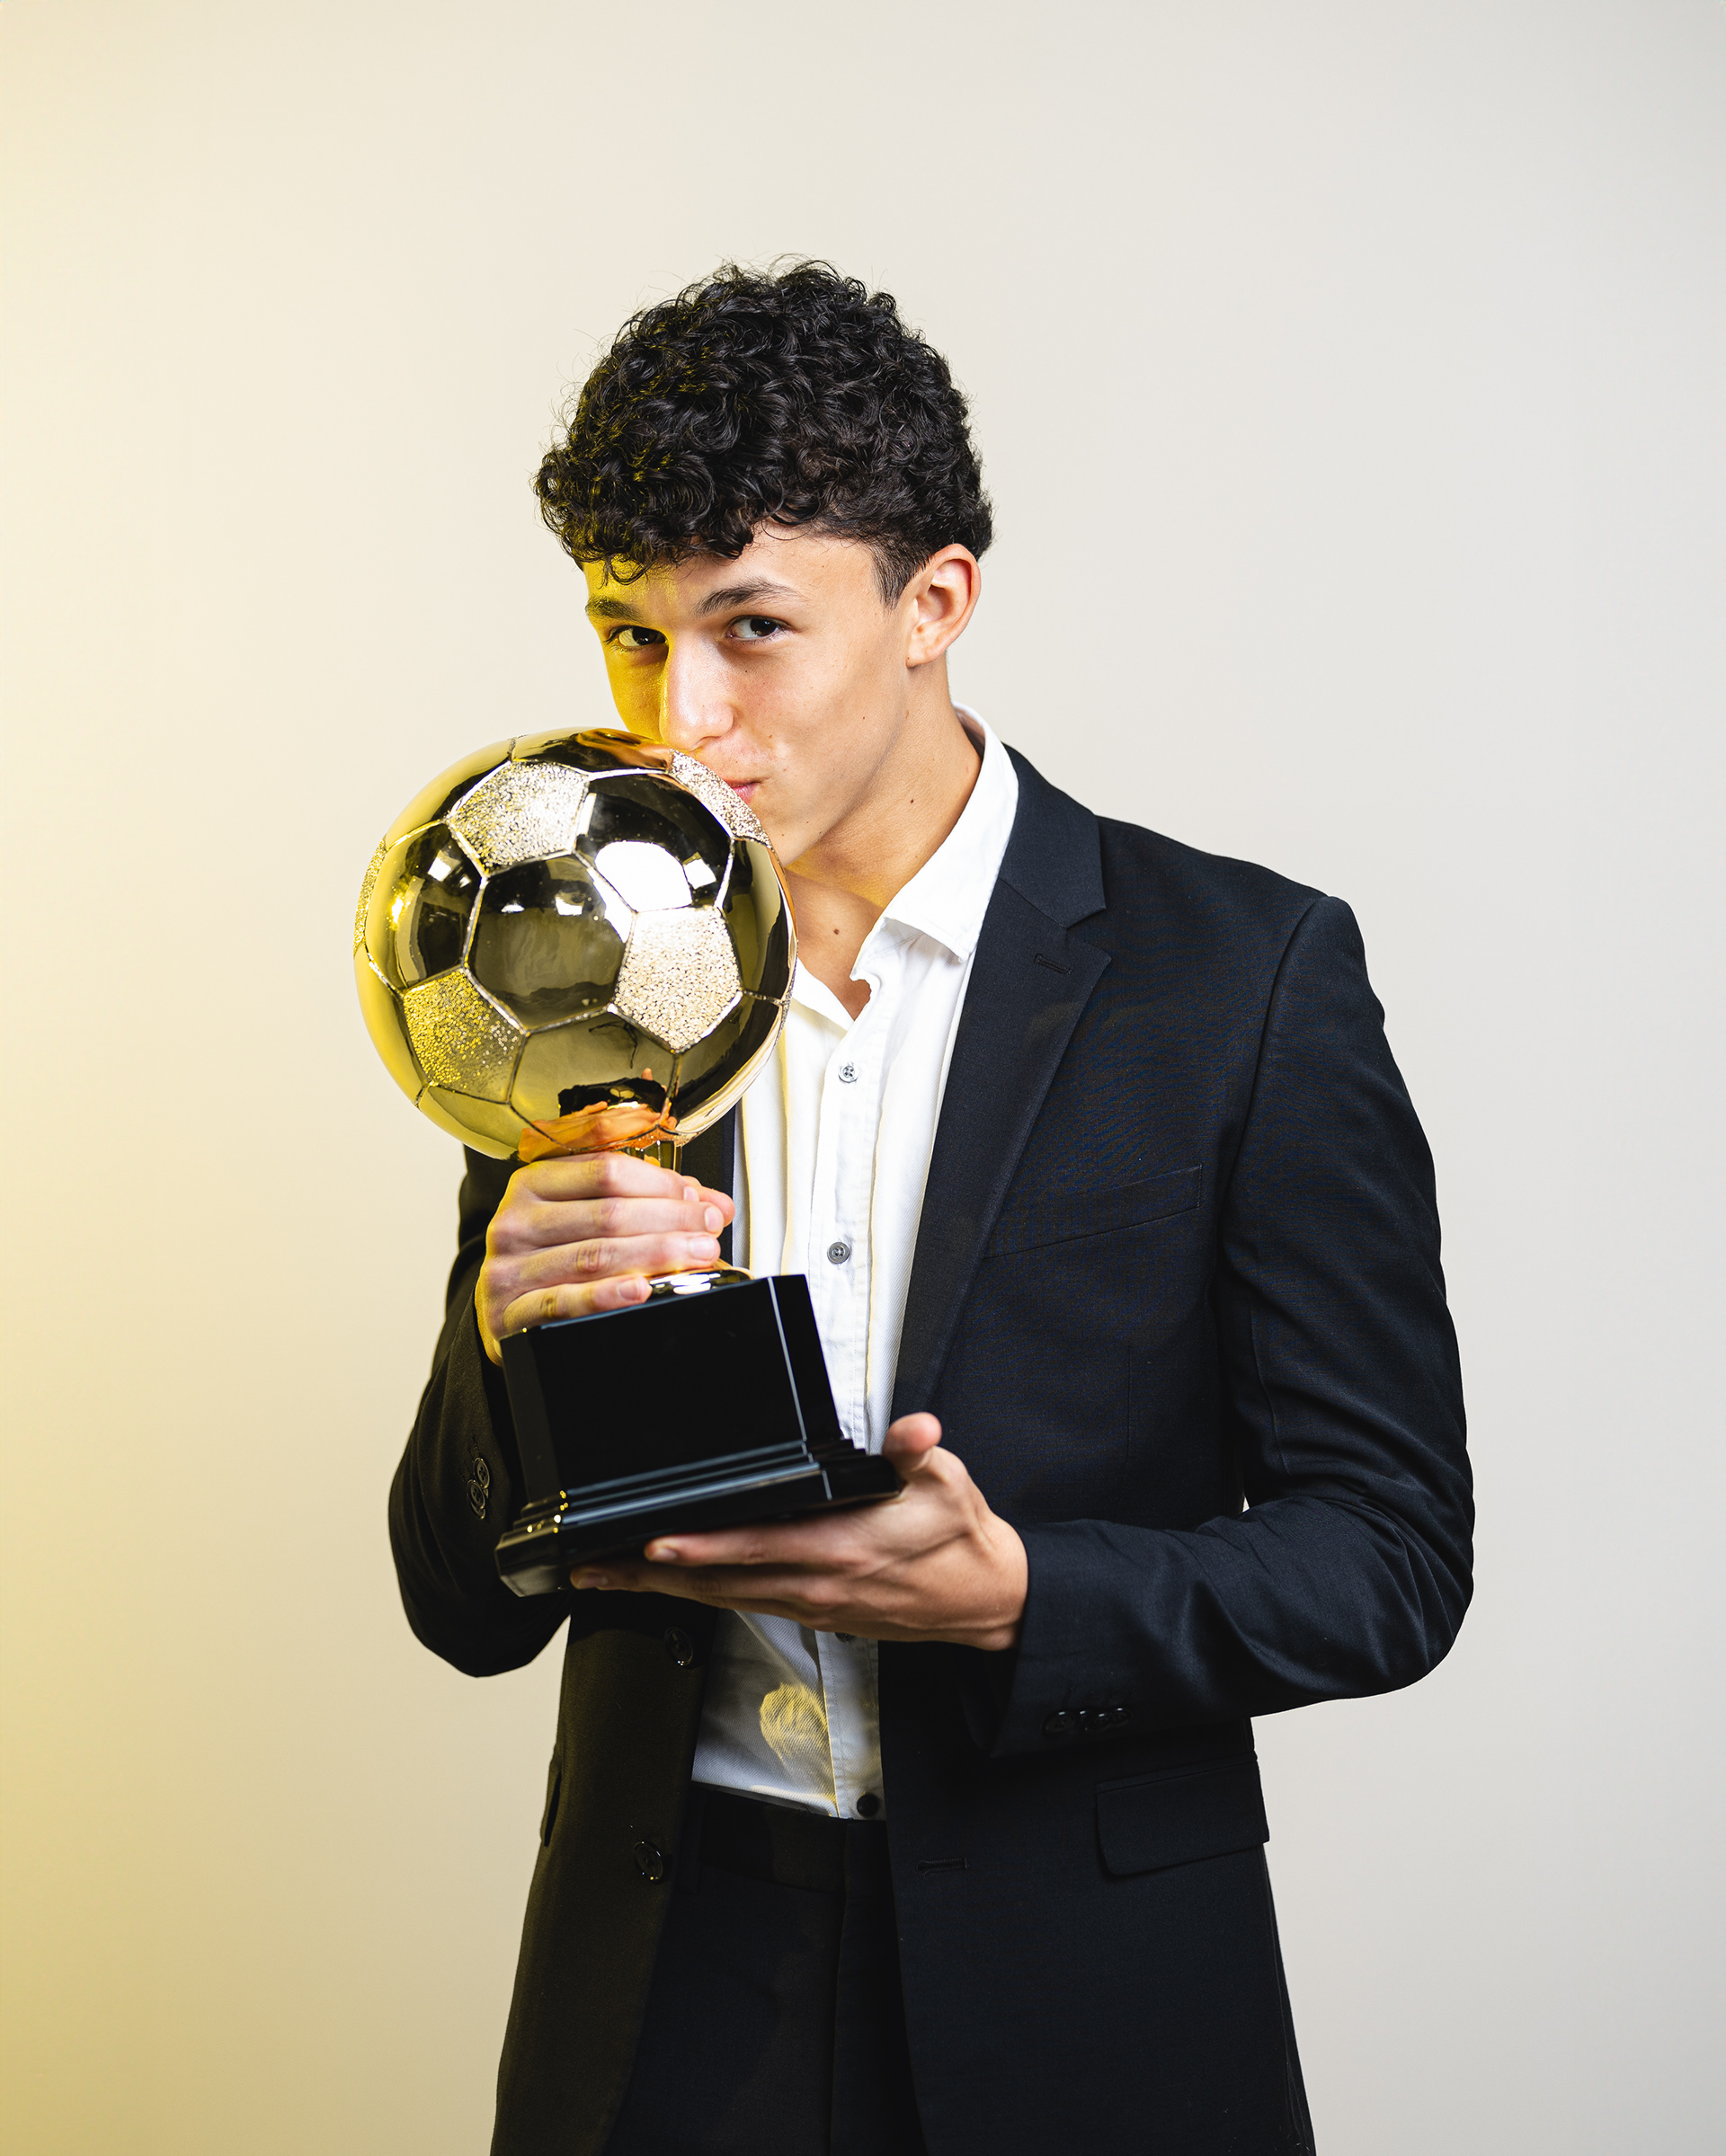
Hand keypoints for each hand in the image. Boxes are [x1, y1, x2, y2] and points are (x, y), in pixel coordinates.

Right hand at [475, 1105, 734, 1365]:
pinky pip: (564, 1300)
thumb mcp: (591, 1218)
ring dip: (655, 1255)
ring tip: (695, 1258)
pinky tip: (641, 1289)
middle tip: (707, 1232)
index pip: (605, 1170)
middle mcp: (517, 1219)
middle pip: (607, 1212)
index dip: (660, 1184)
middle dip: (670, 1221)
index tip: (699, 1201)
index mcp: (535, 1183)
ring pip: (594, 1255)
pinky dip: (607, 1295)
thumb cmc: (553, 1257)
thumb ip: (650, 1203)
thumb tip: (713, 1204)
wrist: (505, 1312)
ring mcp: (509, 1265)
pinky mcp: (509, 1310)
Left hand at [570, 1414, 1027, 1651]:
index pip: (758, 1547)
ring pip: (719, 1597)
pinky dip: (693, 1593)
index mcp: (842, 1549)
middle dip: (651, 1573)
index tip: (658, 1540)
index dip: (705, 1546)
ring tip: (605, 1573)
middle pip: (717, 1581)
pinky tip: (663, 1581)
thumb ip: (916, 1453)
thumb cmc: (959, 1540)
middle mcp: (815, 1584)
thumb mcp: (945, 1484)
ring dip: (660, 1586)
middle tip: (594, 1564)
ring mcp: (808, 1603)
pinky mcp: (809, 1611)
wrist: (983, 1601)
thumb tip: (916, 1429)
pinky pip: (737, 1603)